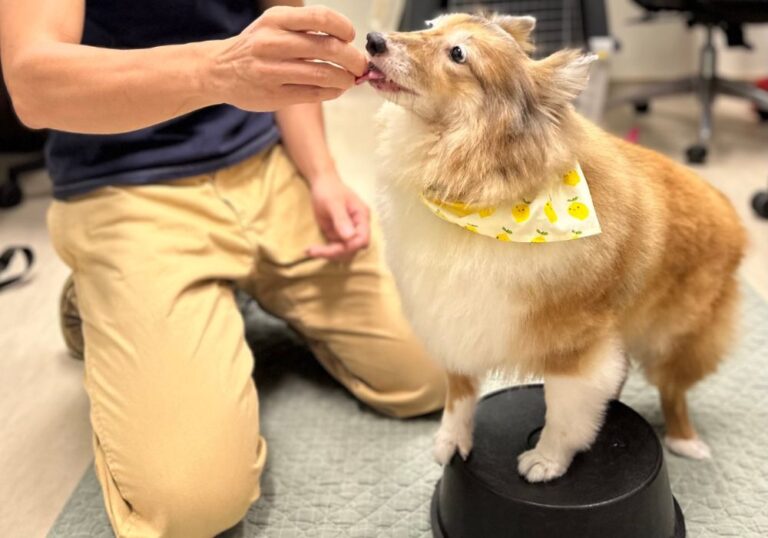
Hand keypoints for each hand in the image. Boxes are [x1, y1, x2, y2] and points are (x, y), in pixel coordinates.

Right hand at [209, 5, 367, 110]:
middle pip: (328, 49)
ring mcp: (272, 71)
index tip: (350, 37)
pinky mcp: (275, 95)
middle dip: (353, 59)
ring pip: (323, 74)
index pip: (320, 18)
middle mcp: (272, 43)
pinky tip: (335, 89)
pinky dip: (332, 92)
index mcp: (276, 20)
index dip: (343, 28)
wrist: (220, 71)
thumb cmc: (256, 46)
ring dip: (345, 79)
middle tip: (360, 65)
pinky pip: (314, 94)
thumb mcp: (274, 25)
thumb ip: (307, 30)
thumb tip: (348, 42)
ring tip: (350, 79)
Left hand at [307, 176, 370, 259]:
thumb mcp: (333, 203)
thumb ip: (342, 219)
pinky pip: (334, 248)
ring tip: (310, 251)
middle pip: (352, 248)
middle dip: (335, 252)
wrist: (321, 183)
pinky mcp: (337, 235)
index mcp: (362, 217)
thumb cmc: (329, 189)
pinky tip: (310, 250)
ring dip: (328, 254)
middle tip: (314, 251)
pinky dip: (323, 251)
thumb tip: (350, 237)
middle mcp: (357, 227)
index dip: (349, 246)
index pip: (362, 239)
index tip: (332, 248)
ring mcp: (348, 232)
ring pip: (343, 251)